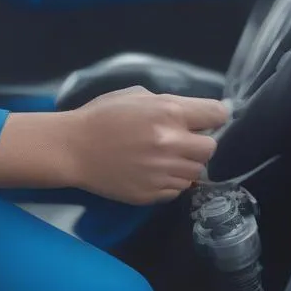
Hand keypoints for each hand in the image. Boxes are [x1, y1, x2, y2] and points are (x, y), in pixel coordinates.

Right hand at [65, 87, 229, 204]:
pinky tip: (154, 170)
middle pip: (211, 148)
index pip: (217, 115)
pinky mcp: (153, 194)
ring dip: (187, 163)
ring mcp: (163, 172)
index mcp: (169, 113)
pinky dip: (172, 181)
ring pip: (197, 171)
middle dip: (200, 141)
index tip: (209, 118)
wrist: (73, 149)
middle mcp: (172, 143)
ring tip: (165, 156)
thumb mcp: (136, 96)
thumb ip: (168, 103)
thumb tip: (193, 113)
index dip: (215, 115)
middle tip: (183, 139)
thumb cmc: (102, 115)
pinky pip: (178, 189)